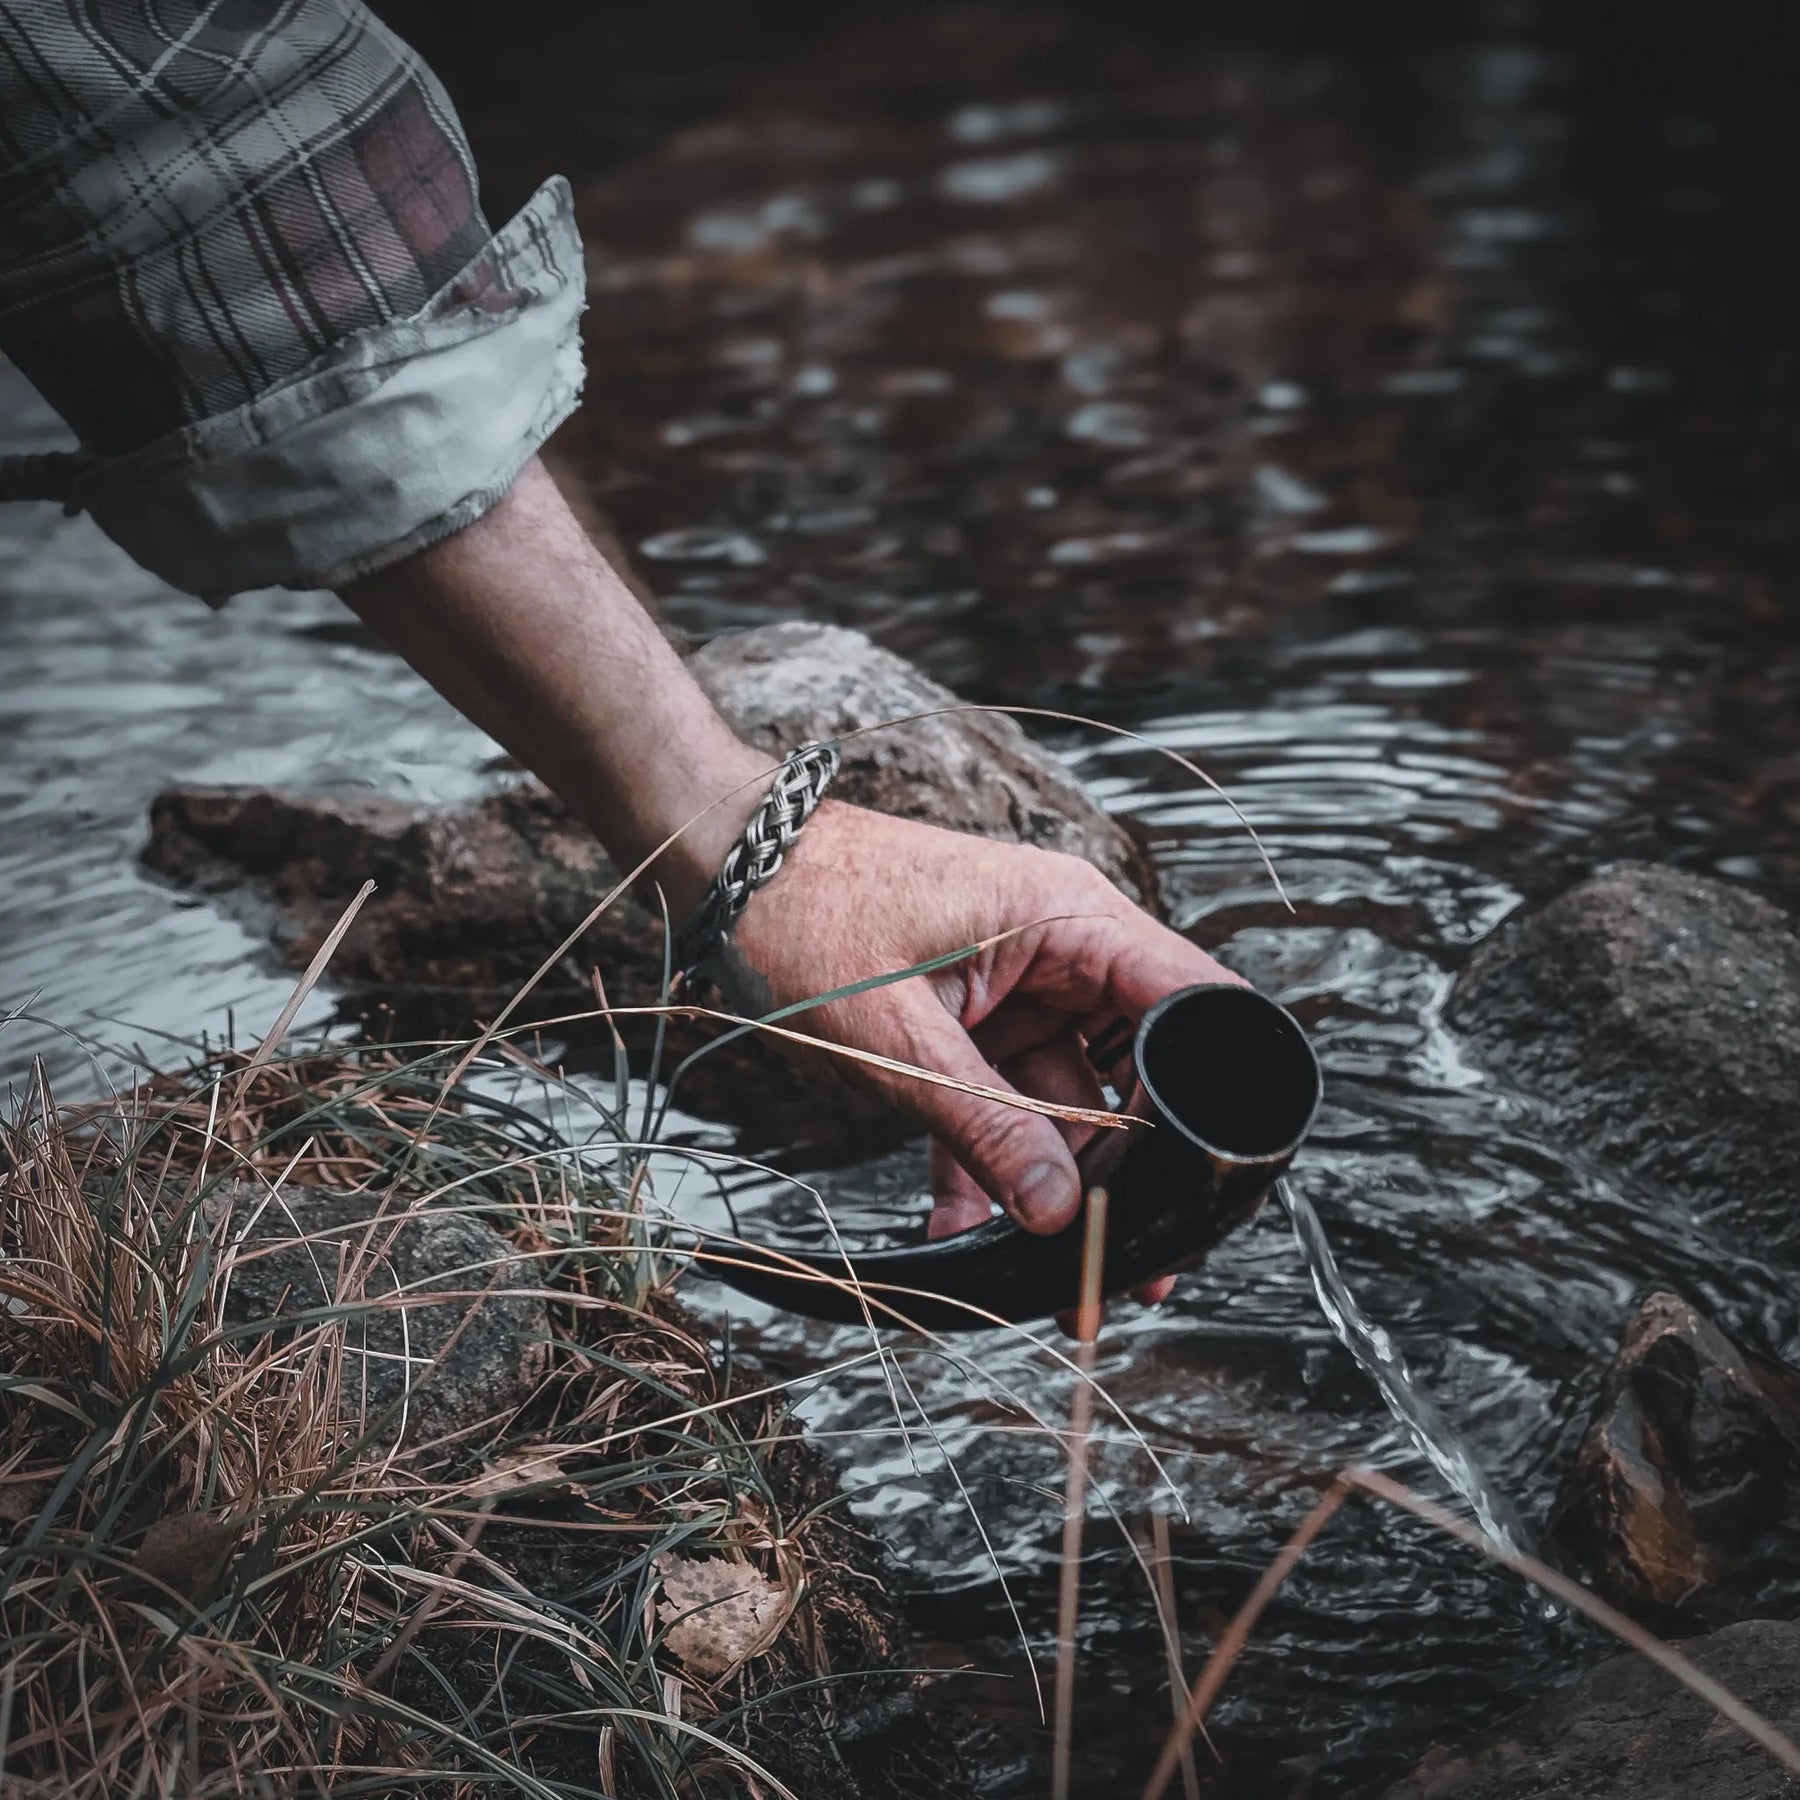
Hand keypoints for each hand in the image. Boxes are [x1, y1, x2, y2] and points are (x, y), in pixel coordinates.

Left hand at [728, 802, 1243, 1303]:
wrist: (727, 870)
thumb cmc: (808, 916)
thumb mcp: (898, 1039)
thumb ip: (985, 1126)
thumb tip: (1057, 1212)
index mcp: (1069, 919)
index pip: (1190, 1002)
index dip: (1215, 1093)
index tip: (1206, 1187)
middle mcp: (1063, 946)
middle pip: (1136, 1064)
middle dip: (1127, 1165)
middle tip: (1124, 1262)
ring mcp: (1021, 981)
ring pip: (1069, 1094)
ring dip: (1046, 1173)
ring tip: (1037, 1262)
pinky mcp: (979, 1012)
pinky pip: (1007, 1093)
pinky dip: (988, 1154)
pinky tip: (962, 1225)